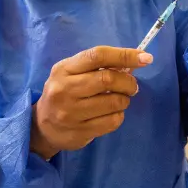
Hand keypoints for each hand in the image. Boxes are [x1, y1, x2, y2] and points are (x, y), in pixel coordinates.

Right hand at [31, 47, 152, 159]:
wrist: (42, 126)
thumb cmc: (63, 92)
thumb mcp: (71, 73)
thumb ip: (96, 67)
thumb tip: (132, 63)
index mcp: (63, 69)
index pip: (97, 56)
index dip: (124, 55)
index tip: (145, 58)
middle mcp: (64, 89)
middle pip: (107, 79)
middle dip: (128, 82)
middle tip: (132, 86)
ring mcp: (71, 113)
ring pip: (113, 102)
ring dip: (124, 100)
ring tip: (120, 100)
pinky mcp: (79, 132)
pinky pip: (112, 122)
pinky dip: (119, 116)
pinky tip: (112, 114)